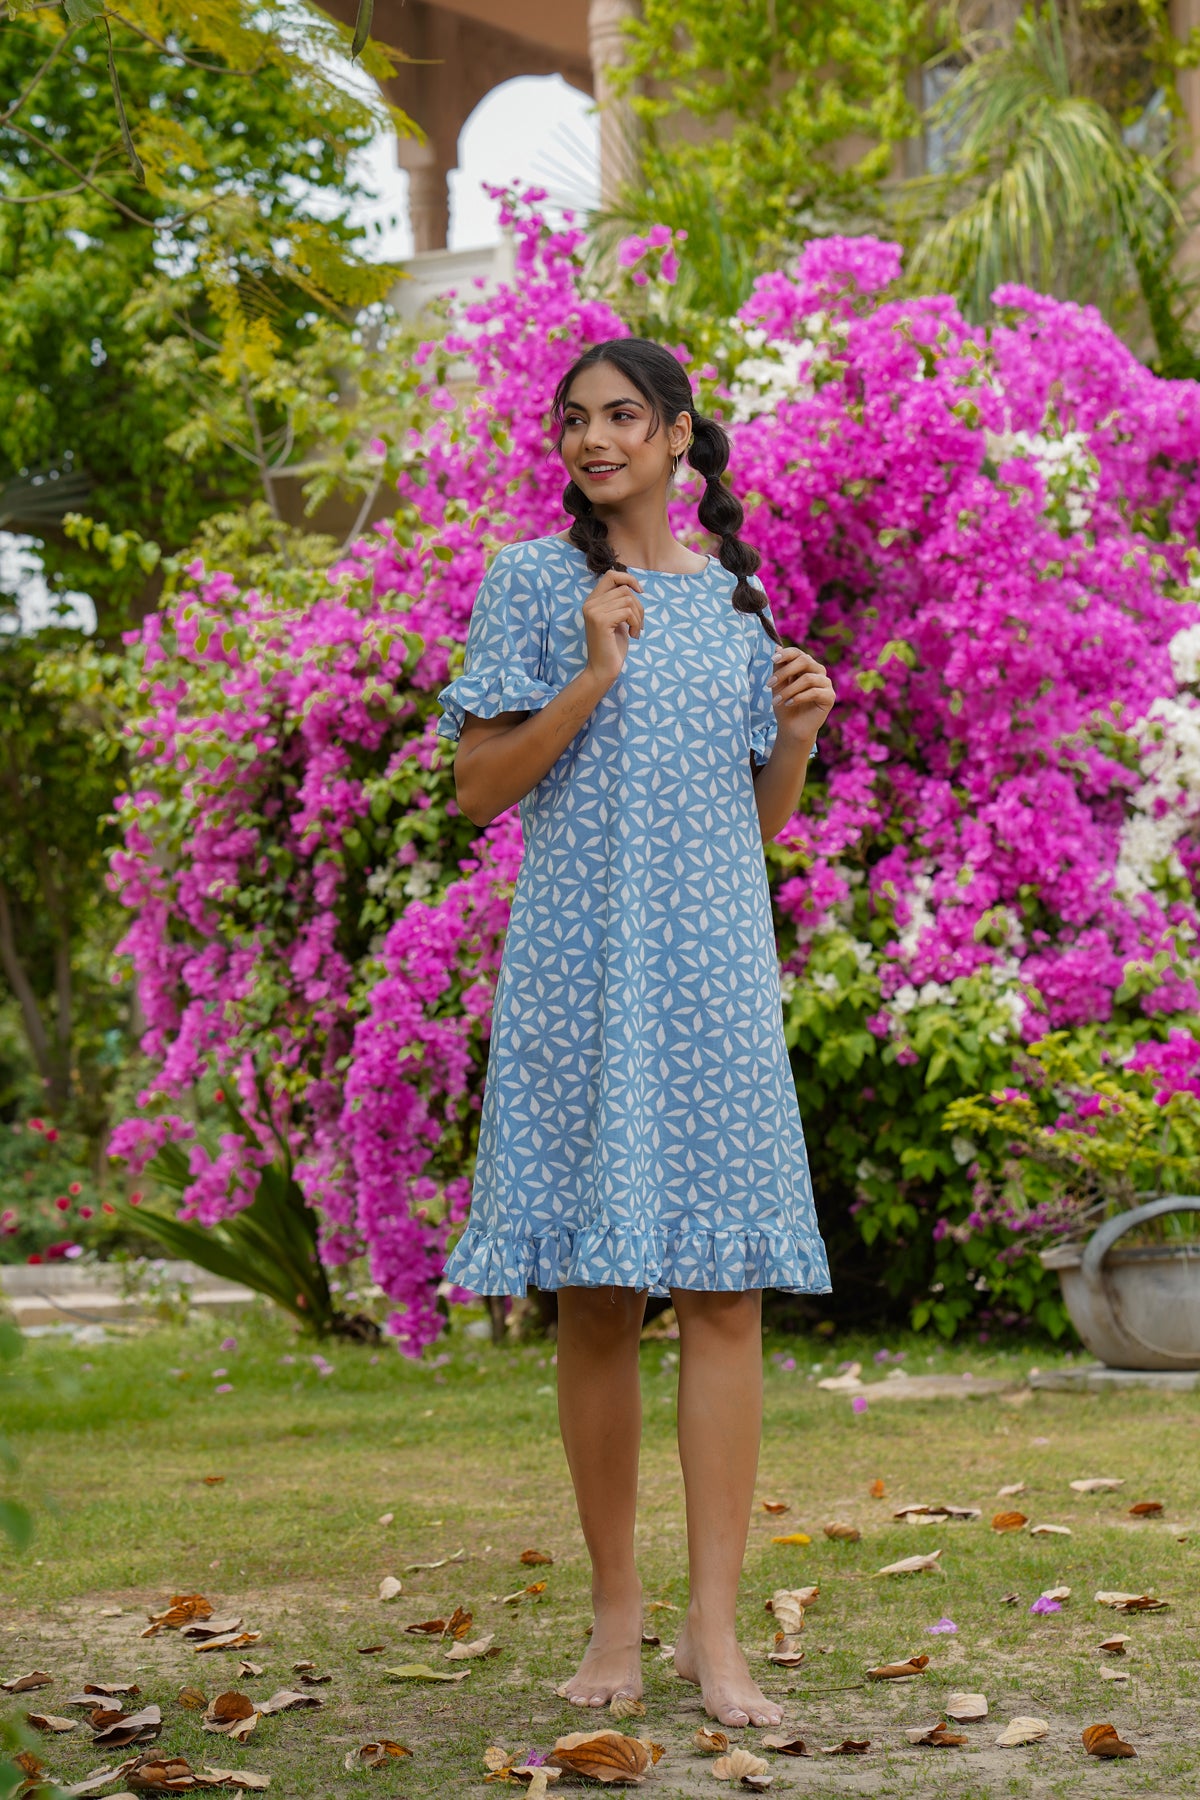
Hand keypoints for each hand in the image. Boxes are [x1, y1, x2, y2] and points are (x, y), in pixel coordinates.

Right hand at [582, 568, 644, 688]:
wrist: (603, 670)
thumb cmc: (612, 646)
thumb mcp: (617, 619)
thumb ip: (619, 602)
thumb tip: (633, 585)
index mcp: (592, 601)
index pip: (611, 575)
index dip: (628, 578)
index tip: (640, 592)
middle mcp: (590, 604)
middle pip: (624, 589)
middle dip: (639, 605)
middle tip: (639, 624)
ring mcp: (594, 612)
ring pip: (628, 600)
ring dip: (639, 617)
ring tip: (636, 630)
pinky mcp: (601, 621)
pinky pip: (628, 612)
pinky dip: (636, 623)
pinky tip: (633, 635)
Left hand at [767, 645, 835, 742]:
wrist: (792, 727)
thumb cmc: (784, 704)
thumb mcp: (778, 684)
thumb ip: (779, 667)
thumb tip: (777, 647)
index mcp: (806, 666)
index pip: (798, 653)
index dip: (786, 654)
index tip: (773, 660)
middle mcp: (818, 671)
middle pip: (805, 661)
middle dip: (785, 672)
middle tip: (769, 684)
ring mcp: (825, 683)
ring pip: (808, 678)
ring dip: (789, 690)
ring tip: (776, 701)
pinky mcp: (830, 697)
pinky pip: (814, 692)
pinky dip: (798, 697)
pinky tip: (788, 704)